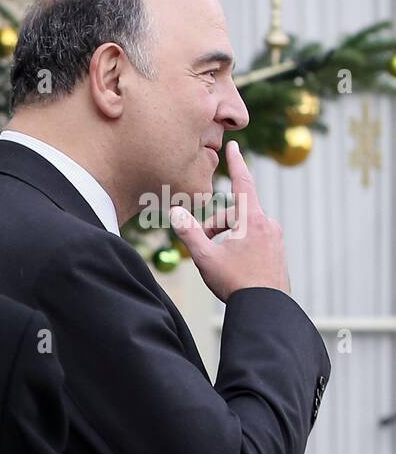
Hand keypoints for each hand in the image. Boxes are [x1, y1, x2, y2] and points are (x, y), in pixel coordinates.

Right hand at [169, 140, 290, 302]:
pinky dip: (238, 246)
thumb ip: (189, 232)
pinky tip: (232, 267)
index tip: (234, 146)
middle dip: (214, 226)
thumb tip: (175, 212)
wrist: (266, 307)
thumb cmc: (236, 282)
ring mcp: (275, 238)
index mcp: (252, 220)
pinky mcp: (277, 251)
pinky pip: (254, 239)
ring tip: (217, 260)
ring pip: (243, 228)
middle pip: (234, 214)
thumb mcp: (205, 257)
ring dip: (225, 237)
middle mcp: (268, 224)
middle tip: (202, 247)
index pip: (242, 183)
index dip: (236, 163)